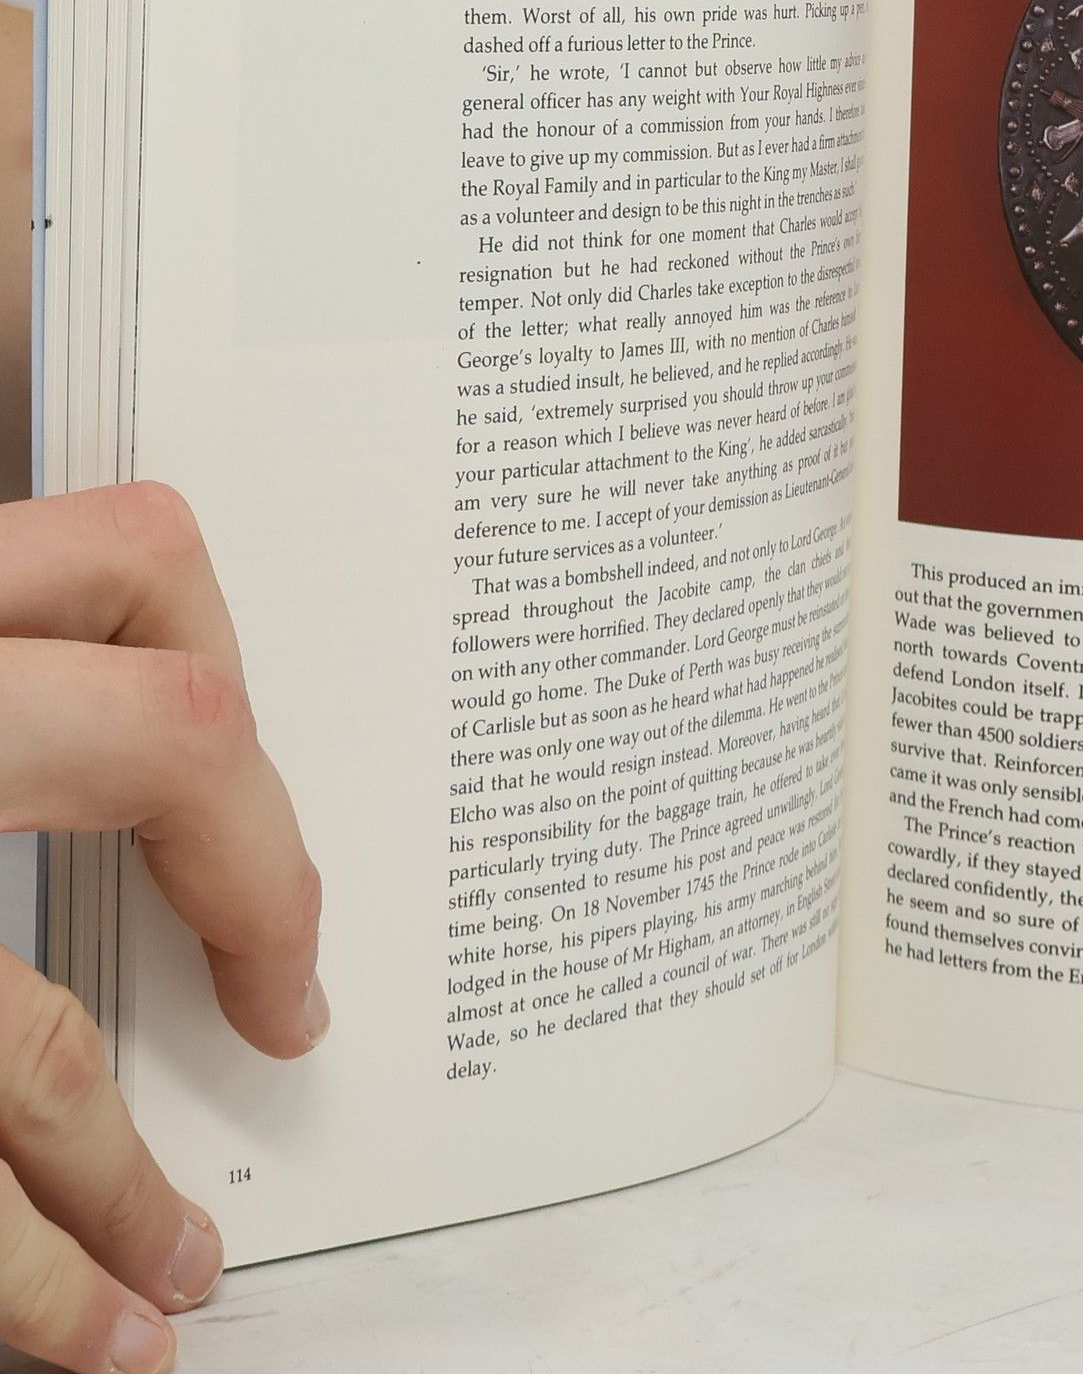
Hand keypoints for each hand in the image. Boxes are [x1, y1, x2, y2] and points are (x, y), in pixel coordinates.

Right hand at [0, 483, 323, 1373]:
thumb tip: (137, 730)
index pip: (134, 553)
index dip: (223, 659)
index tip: (253, 778)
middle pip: (166, 740)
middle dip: (261, 881)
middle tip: (290, 998)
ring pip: (23, 1043)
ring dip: (115, 1187)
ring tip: (176, 1287)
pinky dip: (27, 1273)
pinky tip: (86, 1338)